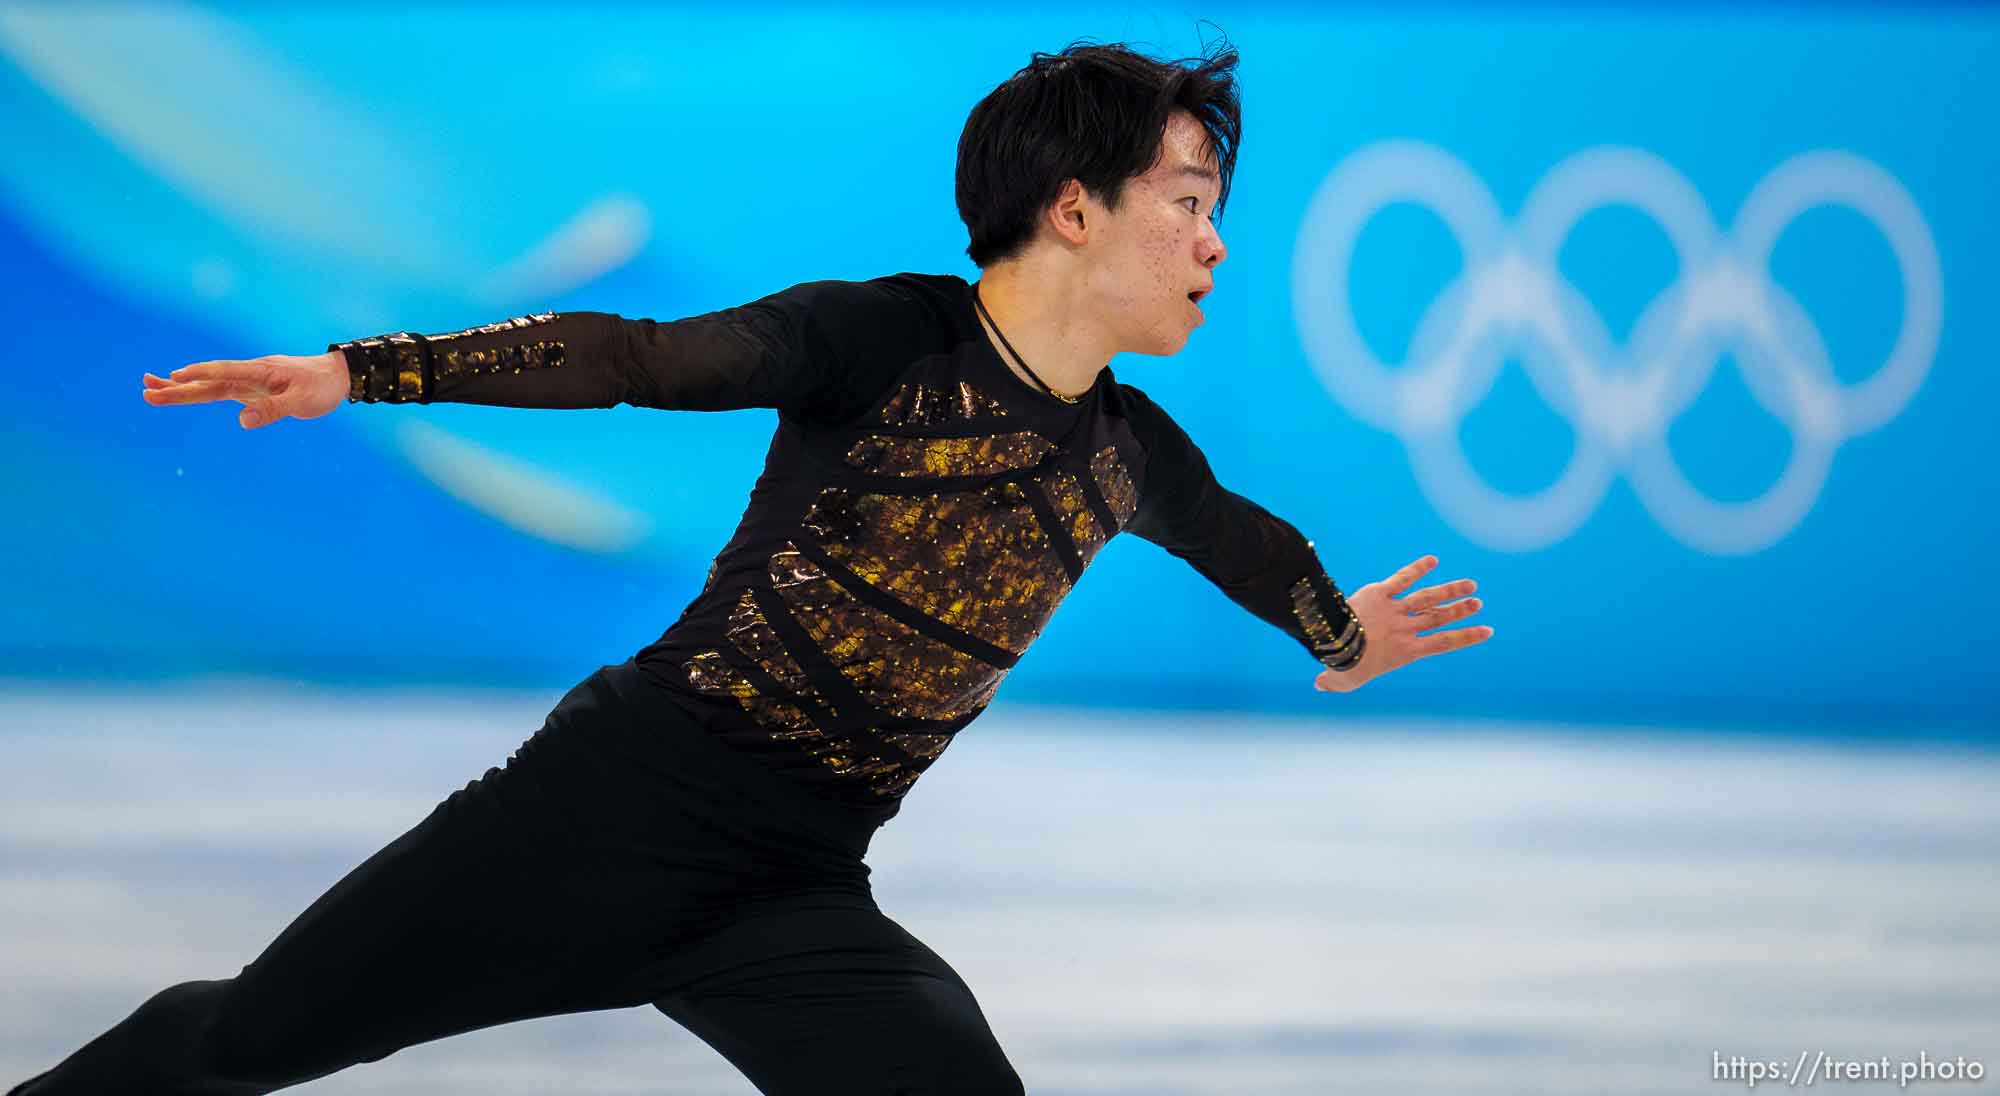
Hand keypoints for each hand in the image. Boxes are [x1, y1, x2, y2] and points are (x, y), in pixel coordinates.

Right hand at [141, 351, 349, 429]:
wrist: (337, 376)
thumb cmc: (320, 388)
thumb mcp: (300, 402)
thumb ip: (271, 410)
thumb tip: (240, 421)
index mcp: (259, 372)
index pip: (222, 374)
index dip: (198, 377)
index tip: (173, 378)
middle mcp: (249, 374)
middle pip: (207, 381)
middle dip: (177, 387)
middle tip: (145, 390)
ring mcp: (248, 381)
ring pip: (210, 385)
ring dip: (182, 387)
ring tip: (151, 387)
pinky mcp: (252, 389)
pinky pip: (221, 390)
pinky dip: (201, 390)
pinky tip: (185, 389)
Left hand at [1313, 554, 1491, 693]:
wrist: (1336, 643)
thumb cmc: (1343, 666)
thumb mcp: (1341, 681)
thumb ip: (1334, 683)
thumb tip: (1319, 686)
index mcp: (1406, 652)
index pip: (1444, 643)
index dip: (1466, 637)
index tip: (1487, 631)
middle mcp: (1406, 629)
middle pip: (1440, 617)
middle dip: (1461, 610)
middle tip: (1478, 602)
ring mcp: (1395, 610)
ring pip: (1428, 598)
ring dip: (1450, 590)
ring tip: (1470, 584)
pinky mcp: (1380, 593)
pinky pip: (1403, 578)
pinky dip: (1417, 568)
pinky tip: (1433, 559)